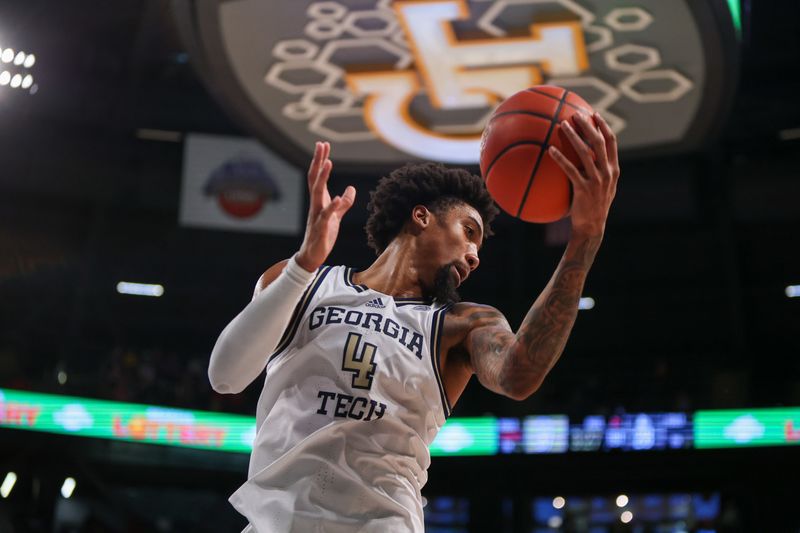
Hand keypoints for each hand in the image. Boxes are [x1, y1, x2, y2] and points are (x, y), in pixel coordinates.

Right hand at [296, 142, 355, 271]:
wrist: (312, 256)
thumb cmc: (322, 235)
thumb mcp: (336, 217)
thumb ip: (343, 204)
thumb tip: (350, 189)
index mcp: (319, 201)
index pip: (318, 177)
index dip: (320, 161)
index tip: (323, 145)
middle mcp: (315, 205)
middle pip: (315, 179)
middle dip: (318, 161)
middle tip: (321, 145)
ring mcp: (316, 216)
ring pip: (317, 193)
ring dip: (322, 178)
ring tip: (328, 163)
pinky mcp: (321, 229)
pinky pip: (326, 216)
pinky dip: (332, 207)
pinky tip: (337, 198)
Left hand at [548, 112, 619, 236]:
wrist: (593, 226)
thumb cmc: (593, 206)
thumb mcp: (602, 186)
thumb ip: (598, 171)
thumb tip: (585, 155)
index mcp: (613, 169)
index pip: (611, 142)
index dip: (603, 126)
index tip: (594, 114)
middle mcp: (607, 172)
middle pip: (599, 142)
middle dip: (587, 126)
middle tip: (575, 114)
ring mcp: (597, 180)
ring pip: (585, 153)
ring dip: (573, 137)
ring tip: (561, 125)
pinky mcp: (584, 189)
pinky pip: (570, 170)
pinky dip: (560, 158)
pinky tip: (550, 150)